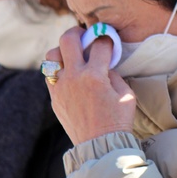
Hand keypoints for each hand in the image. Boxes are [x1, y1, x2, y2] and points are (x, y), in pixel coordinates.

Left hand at [45, 27, 135, 144]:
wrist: (100, 145)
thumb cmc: (118, 121)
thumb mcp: (126, 94)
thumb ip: (114, 75)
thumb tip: (104, 65)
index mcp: (94, 75)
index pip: (99, 45)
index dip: (106, 39)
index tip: (108, 41)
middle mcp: (74, 78)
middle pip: (68, 39)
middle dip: (78, 32)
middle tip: (85, 35)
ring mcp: (60, 88)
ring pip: (52, 55)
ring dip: (63, 50)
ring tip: (73, 55)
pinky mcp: (54, 98)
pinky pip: (50, 75)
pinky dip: (59, 69)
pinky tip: (70, 73)